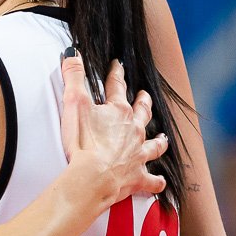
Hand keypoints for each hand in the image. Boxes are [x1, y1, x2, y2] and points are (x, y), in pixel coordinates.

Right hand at [61, 55, 166, 206]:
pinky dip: (156, 181)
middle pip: (141, 113)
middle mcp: (133, 131)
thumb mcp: (73, 103)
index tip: (118, 66)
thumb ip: (73, 77)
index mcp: (118, 111)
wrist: (92, 177)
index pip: (117, 87)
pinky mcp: (137, 177)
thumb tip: (72, 54)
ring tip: (162, 138)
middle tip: (144, 96)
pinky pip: (152, 180)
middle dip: (143, 103)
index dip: (117, 74)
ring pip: (154, 145)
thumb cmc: (83, 142)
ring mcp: (138, 154)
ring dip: (158, 141)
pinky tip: (160, 181)